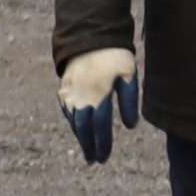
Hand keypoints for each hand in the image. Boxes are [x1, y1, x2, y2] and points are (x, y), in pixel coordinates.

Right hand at [58, 47, 138, 164]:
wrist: (90, 35)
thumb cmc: (115, 55)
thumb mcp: (129, 75)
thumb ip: (130, 101)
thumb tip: (130, 126)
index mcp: (99, 95)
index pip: (100, 127)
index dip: (102, 144)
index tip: (103, 158)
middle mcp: (81, 97)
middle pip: (83, 128)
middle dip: (88, 146)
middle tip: (94, 160)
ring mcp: (70, 92)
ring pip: (73, 121)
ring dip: (80, 136)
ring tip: (87, 148)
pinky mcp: (64, 87)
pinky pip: (67, 110)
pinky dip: (73, 122)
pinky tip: (78, 128)